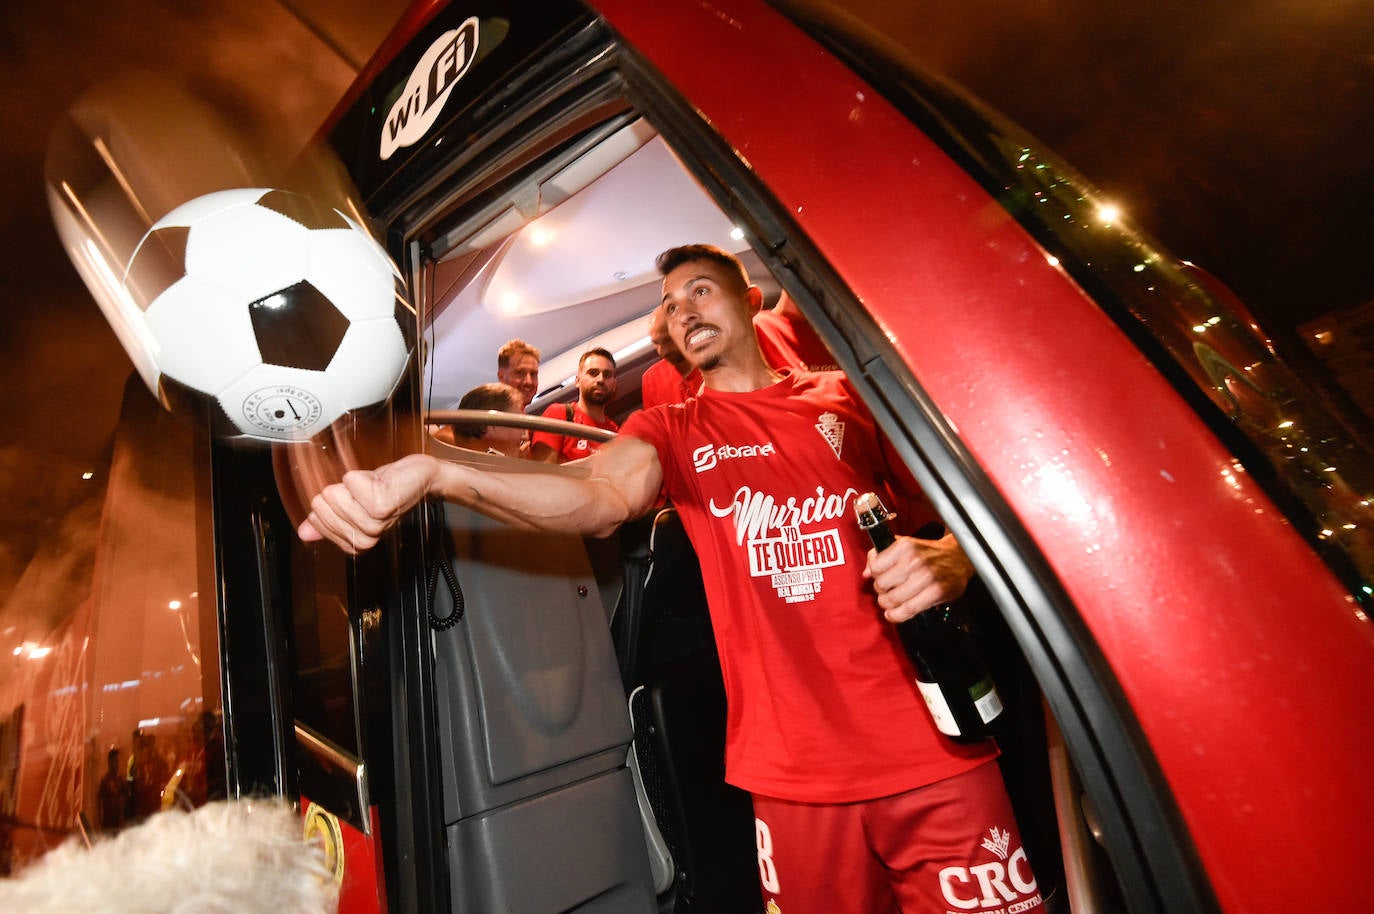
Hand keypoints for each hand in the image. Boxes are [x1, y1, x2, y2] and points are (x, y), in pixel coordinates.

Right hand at [298, 453, 437, 553]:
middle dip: (340, 491)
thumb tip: (304, 531)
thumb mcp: (352, 505)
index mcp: (355, 543)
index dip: (330, 502)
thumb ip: (327, 519)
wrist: (418, 477)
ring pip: (334, 494)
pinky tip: (376, 481)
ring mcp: (374, 523)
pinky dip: (360, 475)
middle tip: (364, 491)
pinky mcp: (381, 505)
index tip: (352, 499)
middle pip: (322, 505)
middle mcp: (365, 537)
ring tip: (371, 486)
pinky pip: (350, 482)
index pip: (317, 519)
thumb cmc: (386, 489)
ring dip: (352, 483)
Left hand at [862, 533, 973, 622]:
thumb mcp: (904, 545)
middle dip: (880, 591)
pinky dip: (896, 615)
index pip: (875, 567)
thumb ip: (881, 555)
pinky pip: (908, 610)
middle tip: (886, 590)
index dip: (874, 575)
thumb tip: (865, 572)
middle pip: (881, 585)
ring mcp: (926, 577)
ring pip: (892, 599)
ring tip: (890, 601)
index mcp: (904, 546)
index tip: (879, 576)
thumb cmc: (928, 552)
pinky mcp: (936, 593)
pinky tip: (894, 613)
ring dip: (887, 604)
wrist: (958, 557)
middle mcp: (914, 561)